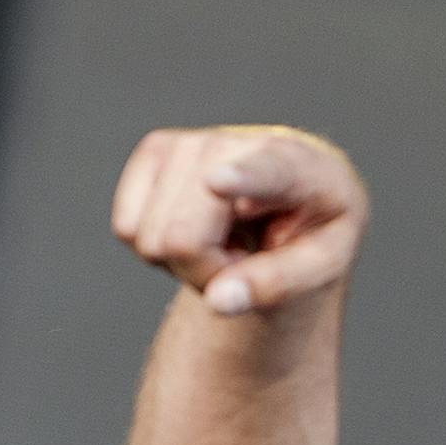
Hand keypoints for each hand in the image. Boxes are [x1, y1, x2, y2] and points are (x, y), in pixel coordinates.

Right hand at [112, 125, 367, 315]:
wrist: (289, 196)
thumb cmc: (310, 231)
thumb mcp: (319, 267)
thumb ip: (275, 286)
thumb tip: (218, 301)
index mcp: (300, 168)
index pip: (267, 173)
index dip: (240, 179)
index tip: (216, 182)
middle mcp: (238, 144)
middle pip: (183, 237)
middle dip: (207, 271)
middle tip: (243, 261)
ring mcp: (189, 142)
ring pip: (150, 238)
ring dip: (186, 261)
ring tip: (226, 240)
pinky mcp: (153, 150)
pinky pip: (126, 229)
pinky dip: (158, 248)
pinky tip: (197, 229)